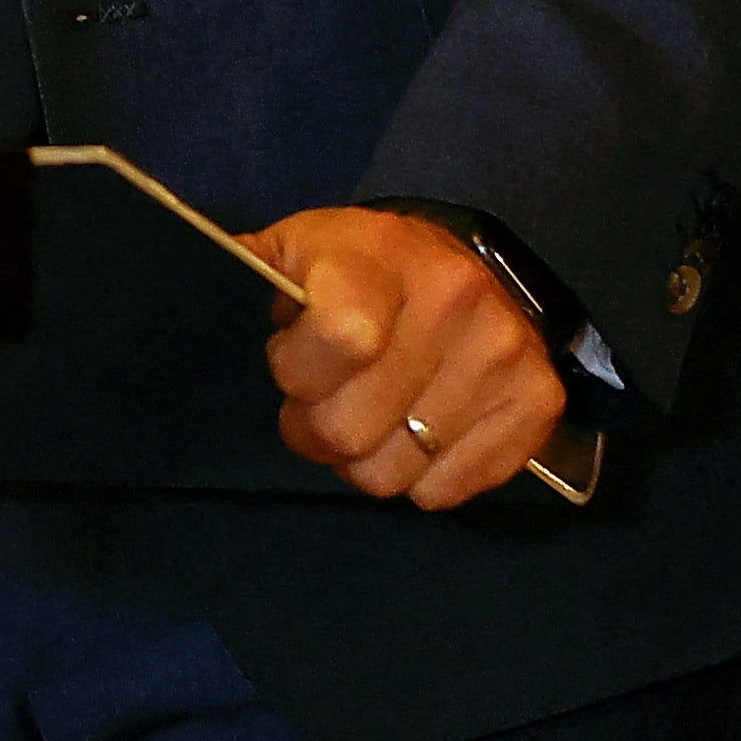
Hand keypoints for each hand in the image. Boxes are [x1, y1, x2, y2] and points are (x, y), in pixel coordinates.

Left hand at [252, 205, 565, 511]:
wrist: (459, 263)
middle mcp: (454, 302)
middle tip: (322, 403)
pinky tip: (417, 431)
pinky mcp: (537, 402)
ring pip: (395, 473)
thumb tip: (203, 288)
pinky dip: (421, 476)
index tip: (291, 365)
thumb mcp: (296, 249)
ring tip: (369, 416)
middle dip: (318, 429)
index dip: (297, 374)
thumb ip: (251, 278)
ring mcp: (504, 354)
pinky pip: (448, 490)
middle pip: (352, 431)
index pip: (339, 342)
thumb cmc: (359, 265)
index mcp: (382, 258)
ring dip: (367, 459)